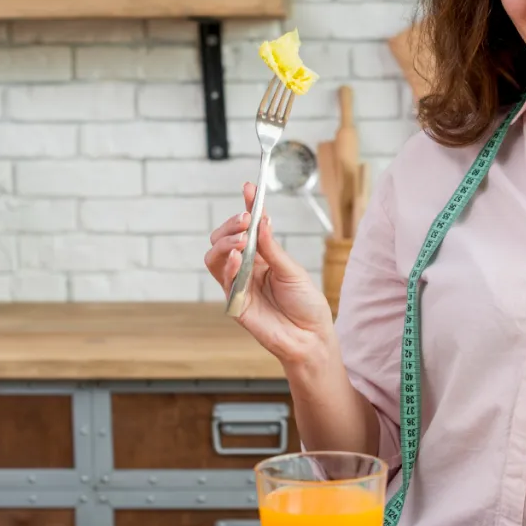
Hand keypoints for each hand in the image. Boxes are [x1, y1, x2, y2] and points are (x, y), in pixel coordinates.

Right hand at [204, 182, 337, 368]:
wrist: (310, 337)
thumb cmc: (306, 304)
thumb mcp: (292, 270)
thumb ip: (273, 248)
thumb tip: (262, 221)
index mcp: (263, 257)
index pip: (250, 227)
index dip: (248, 206)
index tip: (250, 188)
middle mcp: (247, 268)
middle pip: (223, 239)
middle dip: (231, 225)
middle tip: (245, 219)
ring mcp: (238, 284)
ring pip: (215, 256)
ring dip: (225, 242)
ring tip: (241, 239)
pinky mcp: (234, 302)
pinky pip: (222, 279)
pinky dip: (227, 264)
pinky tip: (238, 256)